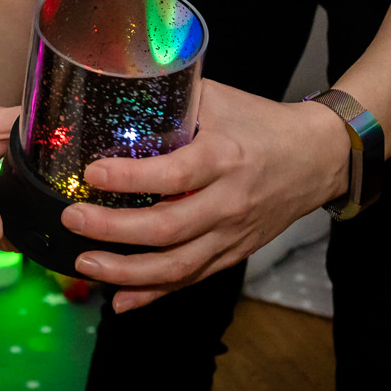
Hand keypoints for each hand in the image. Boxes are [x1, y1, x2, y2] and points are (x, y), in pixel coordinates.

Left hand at [60, 79, 347, 312]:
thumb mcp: (219, 99)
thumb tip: (117, 90)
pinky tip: (120, 300)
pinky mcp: (233, 254)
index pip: (174, 175)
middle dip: (113, 231)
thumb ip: (172, 99)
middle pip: (167, 228)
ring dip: (126, 272)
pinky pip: (191, 280)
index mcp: (224, 158)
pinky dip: (153, 294)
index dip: (129, 179)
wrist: (317, 158)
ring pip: (177, 266)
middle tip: (72, 220)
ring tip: (85, 264)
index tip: (91, 174)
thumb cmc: (262, 123)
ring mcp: (232, 235)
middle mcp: (228, 202)